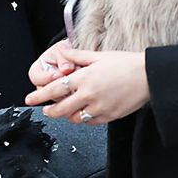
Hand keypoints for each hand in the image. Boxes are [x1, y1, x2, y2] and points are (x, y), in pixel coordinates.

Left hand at [24, 46, 147, 124]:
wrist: (148, 76)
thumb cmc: (124, 63)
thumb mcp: (98, 56)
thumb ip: (77, 57)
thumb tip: (63, 54)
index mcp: (84, 78)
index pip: (54, 90)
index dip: (39, 96)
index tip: (30, 100)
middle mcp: (89, 95)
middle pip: (61, 109)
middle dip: (50, 111)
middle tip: (45, 111)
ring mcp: (99, 108)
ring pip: (75, 118)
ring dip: (67, 115)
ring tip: (65, 110)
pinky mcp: (110, 116)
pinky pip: (91, 122)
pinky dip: (84, 119)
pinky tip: (83, 112)